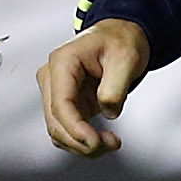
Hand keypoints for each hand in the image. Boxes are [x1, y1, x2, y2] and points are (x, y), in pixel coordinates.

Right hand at [39, 18, 151, 156]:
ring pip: (58, 130)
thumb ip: (115, 86)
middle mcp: (53, 77)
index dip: (76, 129)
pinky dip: (82, 140)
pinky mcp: (67, 102)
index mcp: (62, 62)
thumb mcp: (126, 58)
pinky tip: (102, 140)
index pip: (60, 104)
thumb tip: (107, 110)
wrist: (120, 35)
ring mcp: (57, 91)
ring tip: (110, 143)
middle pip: (56, 121)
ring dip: (82, 144)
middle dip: (81, 141)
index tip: (95, 142)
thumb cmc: (120, 41)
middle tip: (110, 145)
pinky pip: (67, 129)